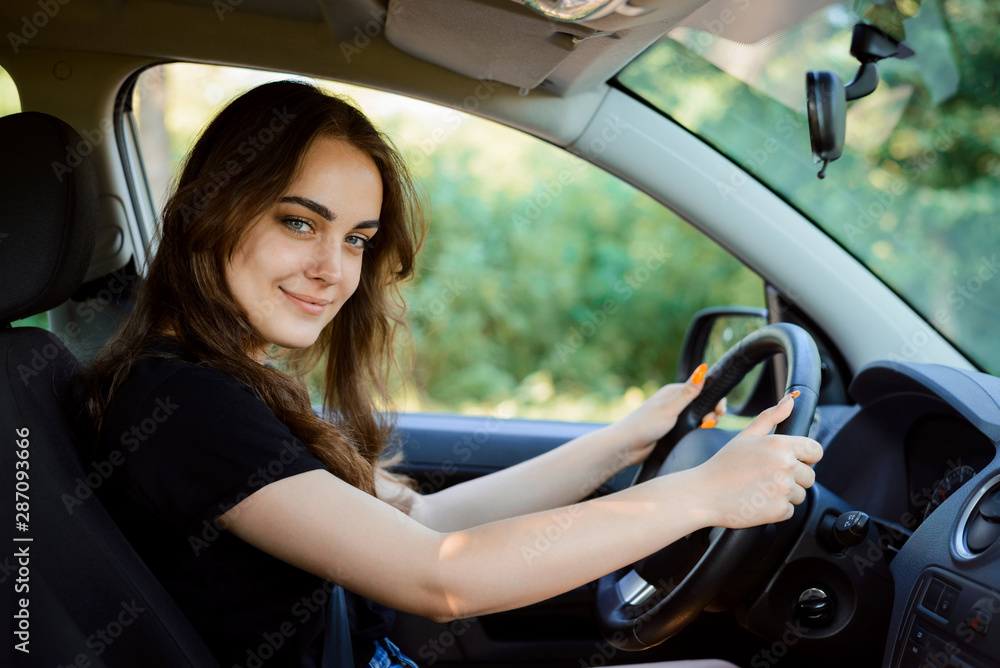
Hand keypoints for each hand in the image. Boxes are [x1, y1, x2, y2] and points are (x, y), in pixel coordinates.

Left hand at [613, 363, 724, 466]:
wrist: (626, 447)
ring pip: (698, 417)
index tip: (720, 411)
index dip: (714, 399)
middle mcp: (674, 402)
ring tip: (706, 427)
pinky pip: (691, 429)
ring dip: (706, 422)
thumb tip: (702, 368)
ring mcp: (673, 417)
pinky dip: (698, 431)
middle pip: (702, 404)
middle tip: (712, 422)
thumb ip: (688, 392)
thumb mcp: (670, 407)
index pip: (701, 390)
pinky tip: (699, 434)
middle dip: (712, 412)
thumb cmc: (645, 424)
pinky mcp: (672, 431)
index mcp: (673, 392)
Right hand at [690, 393, 823, 528]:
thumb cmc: (723, 464)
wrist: (703, 494)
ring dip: (784, 494)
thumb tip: (790, 400)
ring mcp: (784, 489)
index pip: (816, 451)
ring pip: (800, 494)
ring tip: (759, 489)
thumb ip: (771, 416)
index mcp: (780, 444)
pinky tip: (757, 501)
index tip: (790, 461)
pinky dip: (776, 509)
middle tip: (765, 477)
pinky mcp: (780, 510)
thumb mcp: (745, 436)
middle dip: (793, 478)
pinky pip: (790, 510)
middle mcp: (785, 465)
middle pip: (809, 475)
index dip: (805, 457)